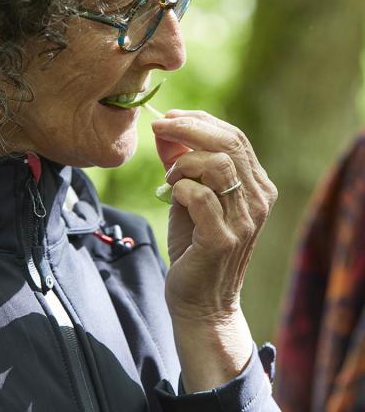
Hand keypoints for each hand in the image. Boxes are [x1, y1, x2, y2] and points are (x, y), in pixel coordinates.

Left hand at [152, 109, 277, 320]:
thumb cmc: (194, 243)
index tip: (169, 117)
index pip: (234, 137)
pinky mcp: (223, 240)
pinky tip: (172, 197)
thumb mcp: (187, 194)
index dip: (199, 120)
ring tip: (170, 179)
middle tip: (159, 127)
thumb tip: (163, 127)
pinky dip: (180, 189)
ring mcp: (244, 221)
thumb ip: (179, 161)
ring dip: (184, 163)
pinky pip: (201, 197)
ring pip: (218, 165)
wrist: (200, 300)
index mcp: (256, 185)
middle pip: (228, 143)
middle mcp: (258, 200)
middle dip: (188, 127)